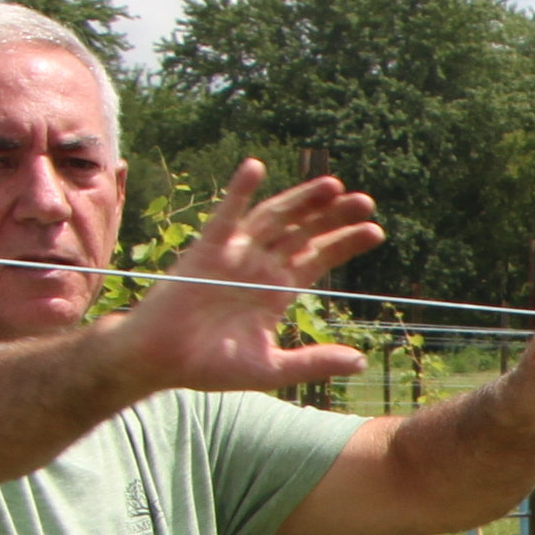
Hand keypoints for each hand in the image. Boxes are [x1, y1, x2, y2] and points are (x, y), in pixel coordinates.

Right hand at [111, 162, 379, 398]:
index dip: (345, 242)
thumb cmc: (210, 366)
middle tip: (365, 201)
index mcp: (276, 291)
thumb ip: (313, 362)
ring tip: (332, 185)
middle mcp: (258, 267)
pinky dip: (239, 190)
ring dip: (300, 200)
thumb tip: (360, 361)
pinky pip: (224, 216)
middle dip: (332, 216)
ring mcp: (233, 255)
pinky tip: (255, 167)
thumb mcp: (271, 367)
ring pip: (273, 219)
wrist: (159, 363)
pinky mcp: (205, 251)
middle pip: (302, 232)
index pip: (317, 257)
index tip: (375, 231)